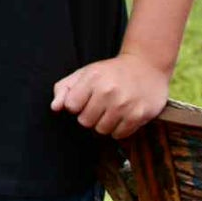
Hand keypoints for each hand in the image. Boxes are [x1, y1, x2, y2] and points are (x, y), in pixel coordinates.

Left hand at [50, 53, 169, 139]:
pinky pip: (119, 135)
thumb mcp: (85, 73)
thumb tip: (54, 108)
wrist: (147, 66)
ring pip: (101, 130)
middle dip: (89, 116)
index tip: (85, 100)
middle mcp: (108, 91)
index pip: (71, 106)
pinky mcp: (138, 115)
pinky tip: (122, 115)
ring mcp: (124, 104)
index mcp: (92, 78)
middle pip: (85, 121)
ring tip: (111, 110)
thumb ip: (64, 89)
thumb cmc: (111, 72)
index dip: (76, 105)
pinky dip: (118, 129)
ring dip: (104, 124)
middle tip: (100, 105)